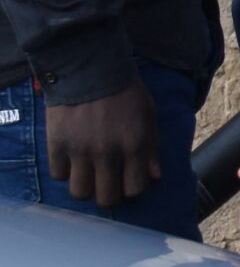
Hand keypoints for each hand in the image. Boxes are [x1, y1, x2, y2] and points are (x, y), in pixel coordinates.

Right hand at [44, 78, 158, 208]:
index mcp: (135, 144)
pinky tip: (72, 158)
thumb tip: (155, 177)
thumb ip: (152, 147)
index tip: (128, 181)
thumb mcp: (148, 114)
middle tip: (107, 183)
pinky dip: (65, 171)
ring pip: (80, 193)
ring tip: (89, 174)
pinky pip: (58, 175)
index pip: (134, 189)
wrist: (90, 68)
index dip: (132, 188)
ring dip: (85, 187)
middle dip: (109, 195)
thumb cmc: (125, 91)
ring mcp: (80, 150)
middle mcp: (108, 152)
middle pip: (106, 199)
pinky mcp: (57, 145)